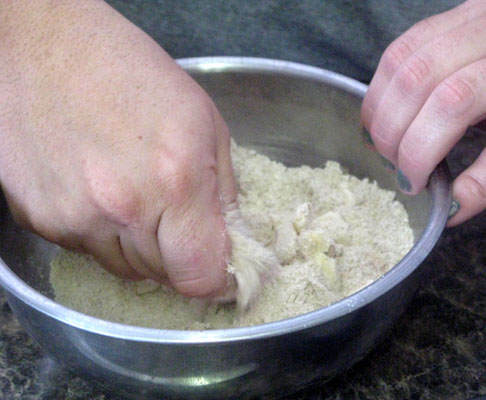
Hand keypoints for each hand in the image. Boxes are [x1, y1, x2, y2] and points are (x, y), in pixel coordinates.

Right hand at [0, 0, 236, 297]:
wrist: (43, 48)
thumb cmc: (131, 72)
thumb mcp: (204, 122)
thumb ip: (224, 191)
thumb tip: (228, 240)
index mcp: (175, 180)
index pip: (199, 276)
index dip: (215, 280)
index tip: (218, 270)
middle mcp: (122, 208)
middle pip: (163, 276)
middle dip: (178, 255)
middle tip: (175, 217)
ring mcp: (73, 218)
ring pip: (124, 268)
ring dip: (140, 246)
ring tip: (134, 195)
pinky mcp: (39, 220)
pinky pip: (87, 249)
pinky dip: (102, 232)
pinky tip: (98, 189)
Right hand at [361, 0, 485, 225]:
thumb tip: (451, 210)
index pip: (451, 103)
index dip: (419, 148)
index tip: (413, 182)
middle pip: (415, 79)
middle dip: (391, 131)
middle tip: (392, 164)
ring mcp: (465, 20)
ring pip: (398, 60)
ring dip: (378, 109)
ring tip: (380, 142)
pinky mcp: (446, 20)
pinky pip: (398, 49)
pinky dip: (382, 87)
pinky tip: (383, 113)